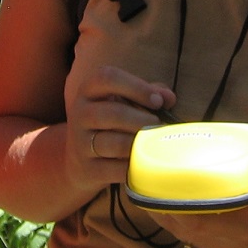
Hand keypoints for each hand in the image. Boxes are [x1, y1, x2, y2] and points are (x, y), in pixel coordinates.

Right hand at [62, 62, 174, 196]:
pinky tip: (144, 163)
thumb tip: (168, 98)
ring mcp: (80, 143)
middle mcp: (79, 113)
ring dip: (141, 144)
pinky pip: (118, 169)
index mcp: (88, 90)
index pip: (108, 77)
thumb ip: (148, 93)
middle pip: (115, 112)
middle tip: (160, 127)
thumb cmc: (111, 125)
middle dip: (144, 120)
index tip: (158, 101)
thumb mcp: (124, 102)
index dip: (137, 87)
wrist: (80, 163)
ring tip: (154, 144)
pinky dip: (136, 166)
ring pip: (116, 143)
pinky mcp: (88, 170)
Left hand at [149, 159, 247, 247]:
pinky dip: (178, 219)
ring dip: (166, 215)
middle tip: (140, 185)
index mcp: (246, 230)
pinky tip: (168, 200)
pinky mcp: (226, 245)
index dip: (174, 209)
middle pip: (186, 230)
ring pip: (187, 235)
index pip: (200, 223)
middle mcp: (231, 245)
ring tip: (147, 191)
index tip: (154, 190)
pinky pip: (194, 234)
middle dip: (161, 210)